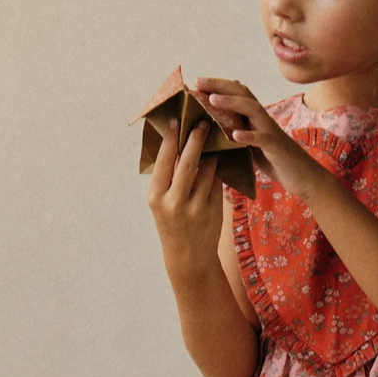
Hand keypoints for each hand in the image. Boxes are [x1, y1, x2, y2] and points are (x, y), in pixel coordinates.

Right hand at [147, 117, 221, 278]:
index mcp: (157, 196)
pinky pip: (218, 182)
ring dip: (211, 153)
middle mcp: (176, 202)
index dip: (171, 138)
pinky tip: (219, 159)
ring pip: (207, 171)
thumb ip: (167, 178)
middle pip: (188, 162)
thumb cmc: (172, 224)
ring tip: (213, 138)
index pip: (164, 161)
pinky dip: (218, 169)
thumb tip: (175, 144)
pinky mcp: (215, 211)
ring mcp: (197, 207)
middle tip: (203, 122)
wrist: (189, 257)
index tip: (176, 119)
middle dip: (196, 139)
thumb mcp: (161, 203)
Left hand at [196, 76, 325, 203]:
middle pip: (243, 93)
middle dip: (220, 85)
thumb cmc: (276, 163)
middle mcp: (263, 120)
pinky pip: (263, 138)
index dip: (218, 85)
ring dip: (231, 102)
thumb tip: (212, 135)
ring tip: (213, 99)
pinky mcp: (277, 148)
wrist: (304, 177)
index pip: (237, 93)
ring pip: (252, 109)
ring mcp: (271, 132)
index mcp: (256, 118)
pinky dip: (249, 136)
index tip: (197, 82)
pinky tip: (234, 135)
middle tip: (198, 81)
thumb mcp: (252, 147)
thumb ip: (237, 137)